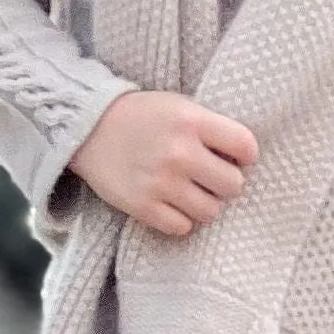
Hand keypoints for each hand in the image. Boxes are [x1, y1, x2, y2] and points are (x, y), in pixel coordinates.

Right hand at [70, 90, 258, 239]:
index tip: (234, 156)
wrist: (87, 127)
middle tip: (210, 176)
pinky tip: (171, 203)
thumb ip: (212, 128)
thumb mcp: (180, 106)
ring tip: (190, 191)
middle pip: (233, 185)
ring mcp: (161, 183)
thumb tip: (245, 159)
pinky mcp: (142, 206)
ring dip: (204, 203)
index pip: (246, 147)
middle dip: (225, 182)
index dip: (245, 154)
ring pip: (211, 211)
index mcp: (192, 122)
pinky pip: (182, 227)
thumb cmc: (142, 116)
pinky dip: (180, 219)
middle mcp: (180, 153)